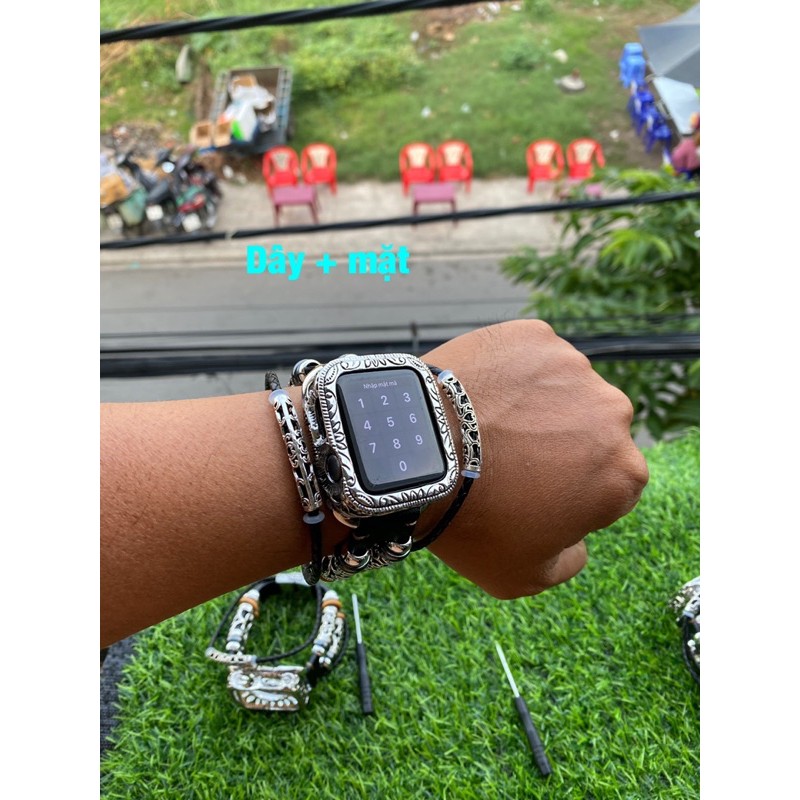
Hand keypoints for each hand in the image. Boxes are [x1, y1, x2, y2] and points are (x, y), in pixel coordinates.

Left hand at [421, 320, 648, 598]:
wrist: (419, 453)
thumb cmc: (471, 521)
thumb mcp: (525, 575)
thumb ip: (569, 561)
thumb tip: (577, 541)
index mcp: (624, 475)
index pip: (608, 485)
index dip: (569, 493)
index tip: (531, 493)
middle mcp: (614, 414)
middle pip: (590, 432)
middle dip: (560, 445)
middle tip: (508, 458)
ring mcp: (574, 368)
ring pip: (561, 391)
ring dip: (537, 406)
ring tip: (487, 425)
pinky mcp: (534, 336)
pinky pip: (528, 358)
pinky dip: (509, 374)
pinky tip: (479, 395)